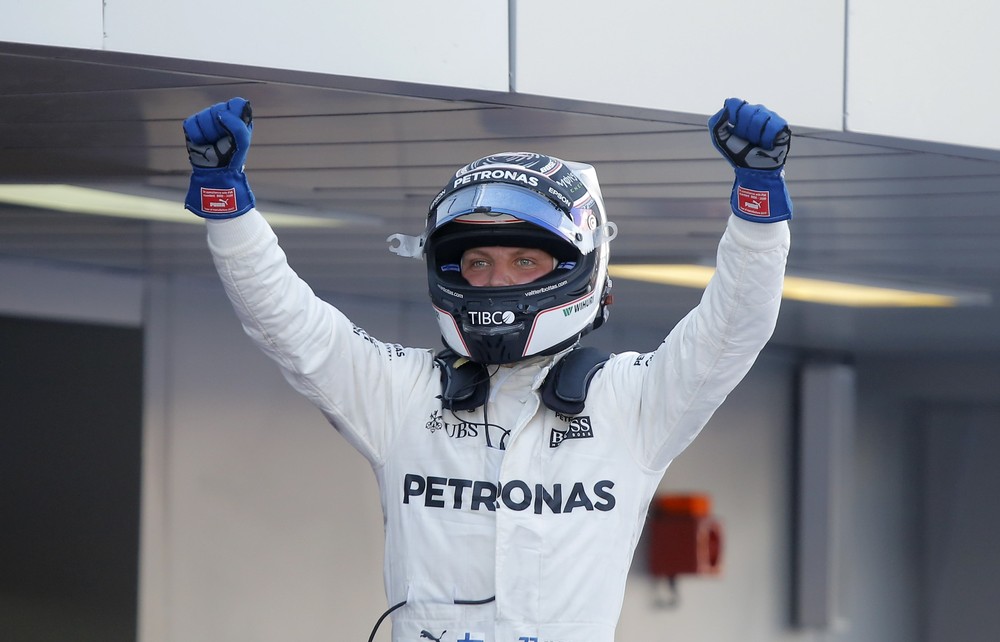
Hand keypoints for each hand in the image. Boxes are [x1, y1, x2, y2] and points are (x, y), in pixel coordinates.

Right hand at [183, 97, 255, 218]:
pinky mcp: (192, 127)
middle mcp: (221, 115)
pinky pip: (192, 124)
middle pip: (218, 109)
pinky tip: (202, 143)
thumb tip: (220, 114)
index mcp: (237, 117)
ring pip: (204, 116)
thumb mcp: (243, 141)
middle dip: (221, 127)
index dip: (235, 116)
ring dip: (209, 133)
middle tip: (223, 141)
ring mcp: (205, 120)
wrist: (216, 172)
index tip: (235, 131)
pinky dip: (197, 136)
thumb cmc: (232, 157)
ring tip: (213, 143)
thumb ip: (238, 126)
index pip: (236, 104)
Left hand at [710, 98, 789, 169]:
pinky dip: (766, 139)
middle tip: (746, 140)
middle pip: (746, 111)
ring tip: (757, 143)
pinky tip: (767, 144)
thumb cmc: (738, 153)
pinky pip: (772, 127)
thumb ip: (715, 123)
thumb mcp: (720, 139)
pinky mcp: (781, 125)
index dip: (732, 118)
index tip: (733, 131)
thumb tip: (726, 108)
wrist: (753, 169)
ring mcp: (770, 116)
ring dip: (755, 136)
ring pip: (760, 119)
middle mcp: (756, 110)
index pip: (734, 103)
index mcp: (741, 111)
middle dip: (743, 130)